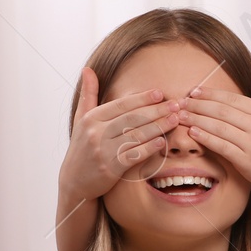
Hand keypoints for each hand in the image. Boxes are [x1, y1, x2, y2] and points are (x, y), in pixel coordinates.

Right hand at [58, 68, 181, 203]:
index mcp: (91, 118)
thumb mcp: (81, 119)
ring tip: (175, 120)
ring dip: (159, 127)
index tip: (160, 93)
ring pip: (136, 136)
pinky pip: (135, 155)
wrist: (74, 181)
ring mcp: (103, 151)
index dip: (142, 98)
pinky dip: (150, 148)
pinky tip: (163, 141)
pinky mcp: (111, 169)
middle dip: (157, 111)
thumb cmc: (82, 147)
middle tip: (176, 105)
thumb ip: (88, 94)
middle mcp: (96, 133)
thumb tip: (88, 69)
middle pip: (132, 119)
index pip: (121, 105)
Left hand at [179, 63, 250, 197]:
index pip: (232, 99)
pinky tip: (193, 133)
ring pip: (219, 127)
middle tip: (181, 103)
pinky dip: (206, 138)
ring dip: (197, 120)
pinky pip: (222, 146)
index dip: (210, 94)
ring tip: (181, 116)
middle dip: (199, 106)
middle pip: (222, 111)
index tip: (193, 92)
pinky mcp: (246, 161)